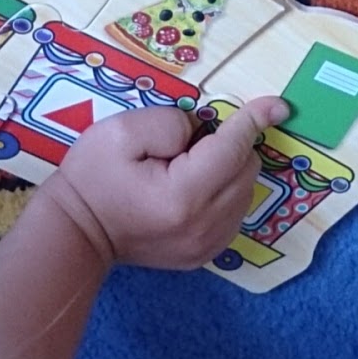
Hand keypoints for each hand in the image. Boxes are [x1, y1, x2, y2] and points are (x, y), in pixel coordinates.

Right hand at [40, 93, 287, 270]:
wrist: (79, 233)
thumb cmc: (93, 178)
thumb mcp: (120, 133)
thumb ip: (170, 122)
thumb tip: (205, 129)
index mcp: (185, 195)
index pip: (233, 150)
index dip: (253, 121)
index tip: (278, 105)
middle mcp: (207, 225)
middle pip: (246, 170)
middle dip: (229, 146)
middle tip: (184, 146)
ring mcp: (210, 244)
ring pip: (245, 192)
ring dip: (226, 171)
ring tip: (183, 170)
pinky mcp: (208, 253)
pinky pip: (235, 212)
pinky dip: (223, 193)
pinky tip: (190, 191)